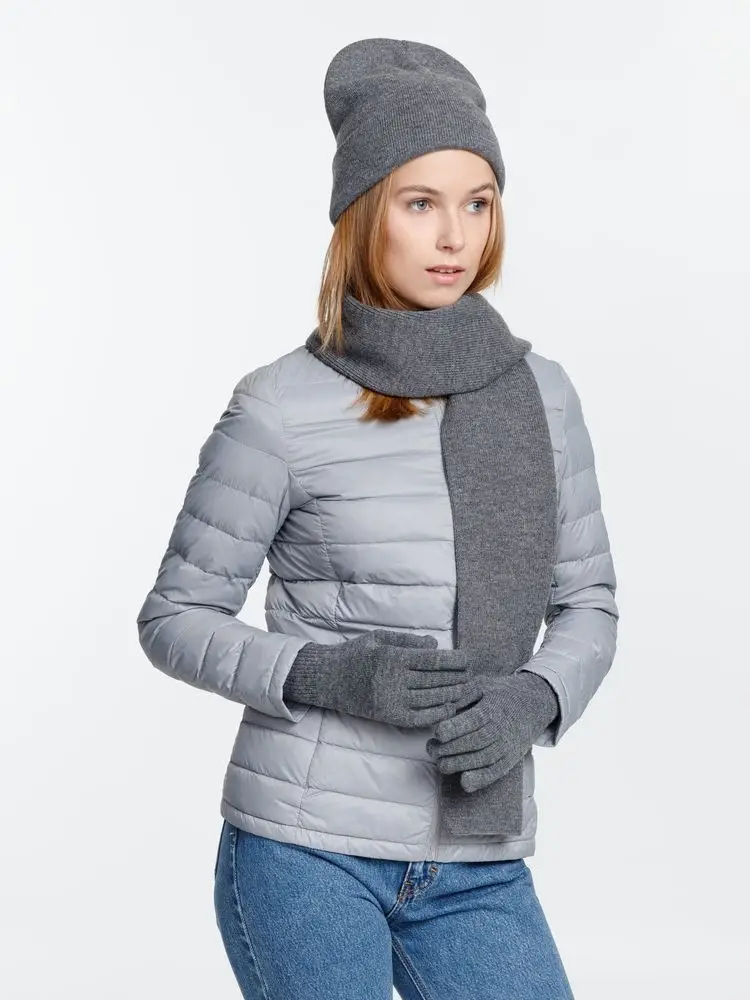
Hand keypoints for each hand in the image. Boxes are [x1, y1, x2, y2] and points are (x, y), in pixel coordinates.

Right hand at [285, 630, 481, 728]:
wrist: (328, 679)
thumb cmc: (355, 653)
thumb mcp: (379, 638)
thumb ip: (408, 641)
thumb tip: (436, 645)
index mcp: (393, 657)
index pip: (433, 660)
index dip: (455, 660)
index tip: (469, 659)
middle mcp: (394, 680)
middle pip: (435, 681)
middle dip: (458, 678)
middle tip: (474, 677)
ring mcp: (391, 700)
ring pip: (430, 700)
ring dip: (452, 696)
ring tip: (467, 692)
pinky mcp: (388, 716)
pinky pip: (418, 717)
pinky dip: (436, 714)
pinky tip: (449, 708)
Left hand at [425, 671, 558, 791]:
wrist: (534, 705)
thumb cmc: (501, 694)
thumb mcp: (482, 685)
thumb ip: (463, 695)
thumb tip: (443, 708)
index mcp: (493, 709)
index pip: (473, 721)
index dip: (454, 728)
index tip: (438, 732)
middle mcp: (501, 729)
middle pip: (473, 743)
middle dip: (448, 749)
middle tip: (431, 748)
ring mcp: (507, 747)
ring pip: (481, 760)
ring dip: (458, 764)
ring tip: (439, 762)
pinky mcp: (510, 760)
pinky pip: (495, 773)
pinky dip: (481, 780)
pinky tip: (464, 782)